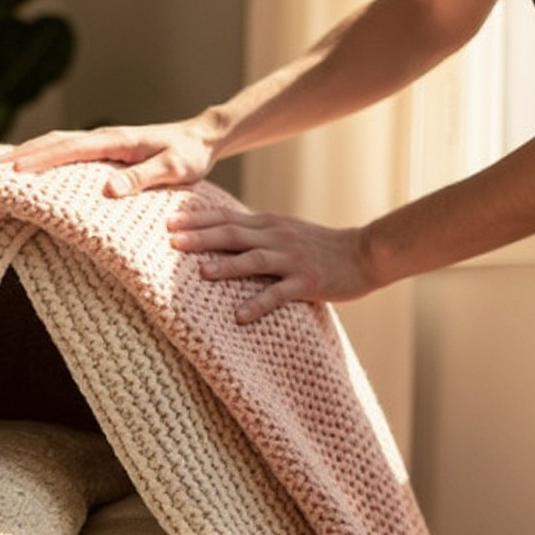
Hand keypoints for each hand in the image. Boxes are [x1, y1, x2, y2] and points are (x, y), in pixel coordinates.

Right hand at [0, 119, 221, 196]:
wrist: (202, 138)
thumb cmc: (189, 157)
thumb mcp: (172, 171)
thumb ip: (142, 178)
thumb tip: (108, 191)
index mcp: (114, 141)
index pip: (68, 149)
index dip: (39, 159)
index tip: (12, 171)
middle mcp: (103, 137)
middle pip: (52, 142)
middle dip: (20, 154)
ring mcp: (101, 141)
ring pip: (55, 143)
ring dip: (26, 152)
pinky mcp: (103, 148)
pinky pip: (66, 150)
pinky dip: (43, 154)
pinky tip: (30, 167)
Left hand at [167, 205, 375, 323]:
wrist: (365, 253)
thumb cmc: (319, 247)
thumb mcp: (283, 232)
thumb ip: (254, 233)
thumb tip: (218, 234)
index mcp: (268, 224)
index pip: (226, 217)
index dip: (197, 218)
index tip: (169, 221)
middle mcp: (276, 237)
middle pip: (232, 234)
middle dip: (201, 236)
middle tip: (172, 240)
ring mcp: (291, 259)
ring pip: (253, 260)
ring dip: (226, 266)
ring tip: (201, 273)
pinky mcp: (307, 281)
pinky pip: (278, 294)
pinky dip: (257, 305)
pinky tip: (239, 316)